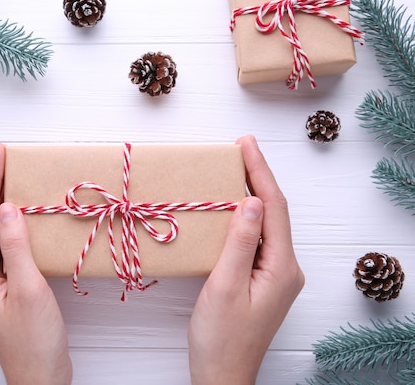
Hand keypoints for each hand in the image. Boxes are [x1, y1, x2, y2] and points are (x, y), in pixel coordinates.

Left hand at [0, 144, 71, 384]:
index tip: (0, 152)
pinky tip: (24, 215)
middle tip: (6, 157)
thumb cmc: (34, 340)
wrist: (39, 378)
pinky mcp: (2, 286)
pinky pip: (3, 246)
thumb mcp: (29, 289)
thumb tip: (7, 206)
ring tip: (15, 177)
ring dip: (1, 203)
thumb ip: (17, 246)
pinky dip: (12, 225)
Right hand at [187, 135, 304, 383]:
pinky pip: (258, 240)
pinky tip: (231, 209)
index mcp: (280, 267)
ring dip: (252, 195)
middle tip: (239, 148)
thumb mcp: (224, 286)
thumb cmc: (220, 337)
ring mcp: (276, 275)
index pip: (274, 207)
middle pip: (275, 212)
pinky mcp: (264, 281)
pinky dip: (245, 218)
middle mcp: (285, 268)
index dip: (260, 172)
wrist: (223, 375)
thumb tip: (252, 202)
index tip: (245, 144)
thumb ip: (240, 242)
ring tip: (234, 169)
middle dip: (258, 177)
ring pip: (266, 225)